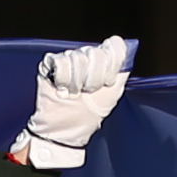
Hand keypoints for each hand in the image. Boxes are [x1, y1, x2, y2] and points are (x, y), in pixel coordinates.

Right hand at [16, 34, 133, 170]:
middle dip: (95, 78)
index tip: (109, 81)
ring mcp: (68, 59)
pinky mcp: (50, 64)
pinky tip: (63, 89)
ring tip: (75, 92)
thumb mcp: (114, 93)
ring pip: (77, 58)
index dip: (113, 64)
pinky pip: (60, 62)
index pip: (114, 47)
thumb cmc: (89, 114)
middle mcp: (87, 56)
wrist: (68, 129)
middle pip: (95, 53)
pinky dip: (64, 79)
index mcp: (104, 61)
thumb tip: (127, 49)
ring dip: (78, 81)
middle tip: (89, 91)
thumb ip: (122, 70)